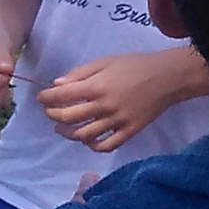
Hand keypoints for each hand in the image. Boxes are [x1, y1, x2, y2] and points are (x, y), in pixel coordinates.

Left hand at [38, 47, 202, 151]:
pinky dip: (92, 145)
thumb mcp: (105, 61)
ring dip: (68, 133)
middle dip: (53, 114)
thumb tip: (57, 85)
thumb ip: (80, 73)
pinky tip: (86, 139)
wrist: (167, 77)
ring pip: (83, 135)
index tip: (41, 97)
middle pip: (68, 118)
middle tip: (49, 111)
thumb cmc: (135, 65)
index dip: (46, 98)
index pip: (62, 97)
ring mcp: (117, 122)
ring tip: (62, 127)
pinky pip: (106, 146)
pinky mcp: (129, 132)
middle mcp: (104, 107)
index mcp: (97, 86)